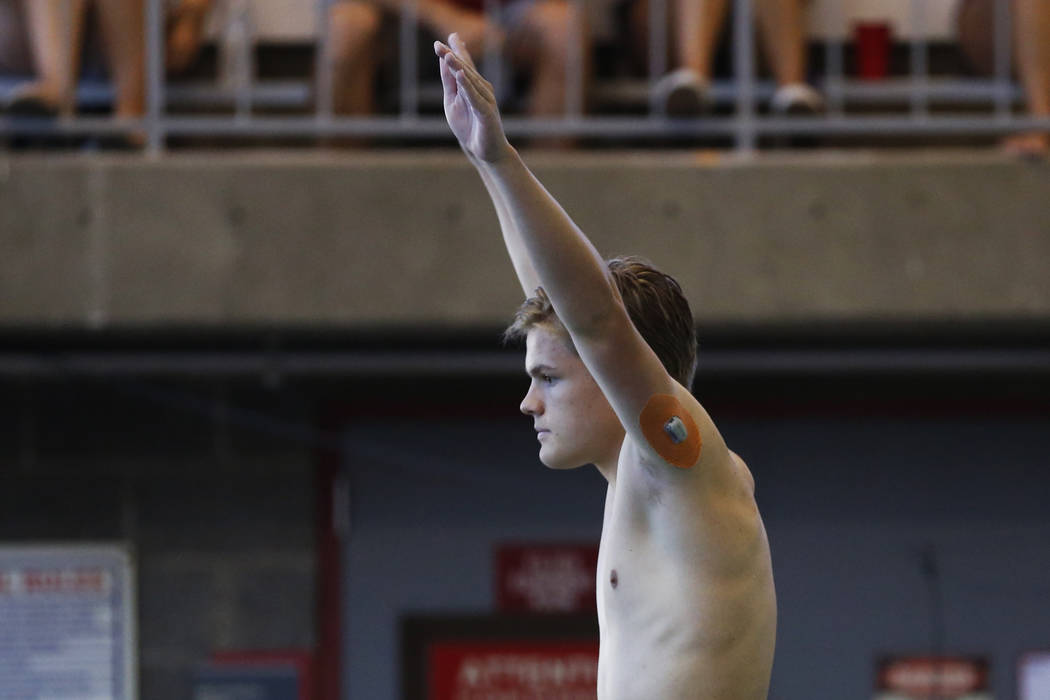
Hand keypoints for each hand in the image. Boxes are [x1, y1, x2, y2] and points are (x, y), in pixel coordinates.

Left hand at [434, 33, 510, 162]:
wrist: (484, 151)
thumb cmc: (469, 126)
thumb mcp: (452, 102)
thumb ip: (449, 82)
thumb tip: (444, 60)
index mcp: (473, 86)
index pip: (464, 65)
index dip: (457, 51)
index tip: (448, 37)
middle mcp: (482, 89)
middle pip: (465, 70)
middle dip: (452, 56)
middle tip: (438, 45)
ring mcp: (486, 100)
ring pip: (470, 81)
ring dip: (458, 67)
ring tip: (448, 55)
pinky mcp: (487, 113)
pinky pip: (475, 97)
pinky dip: (468, 86)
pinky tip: (461, 75)